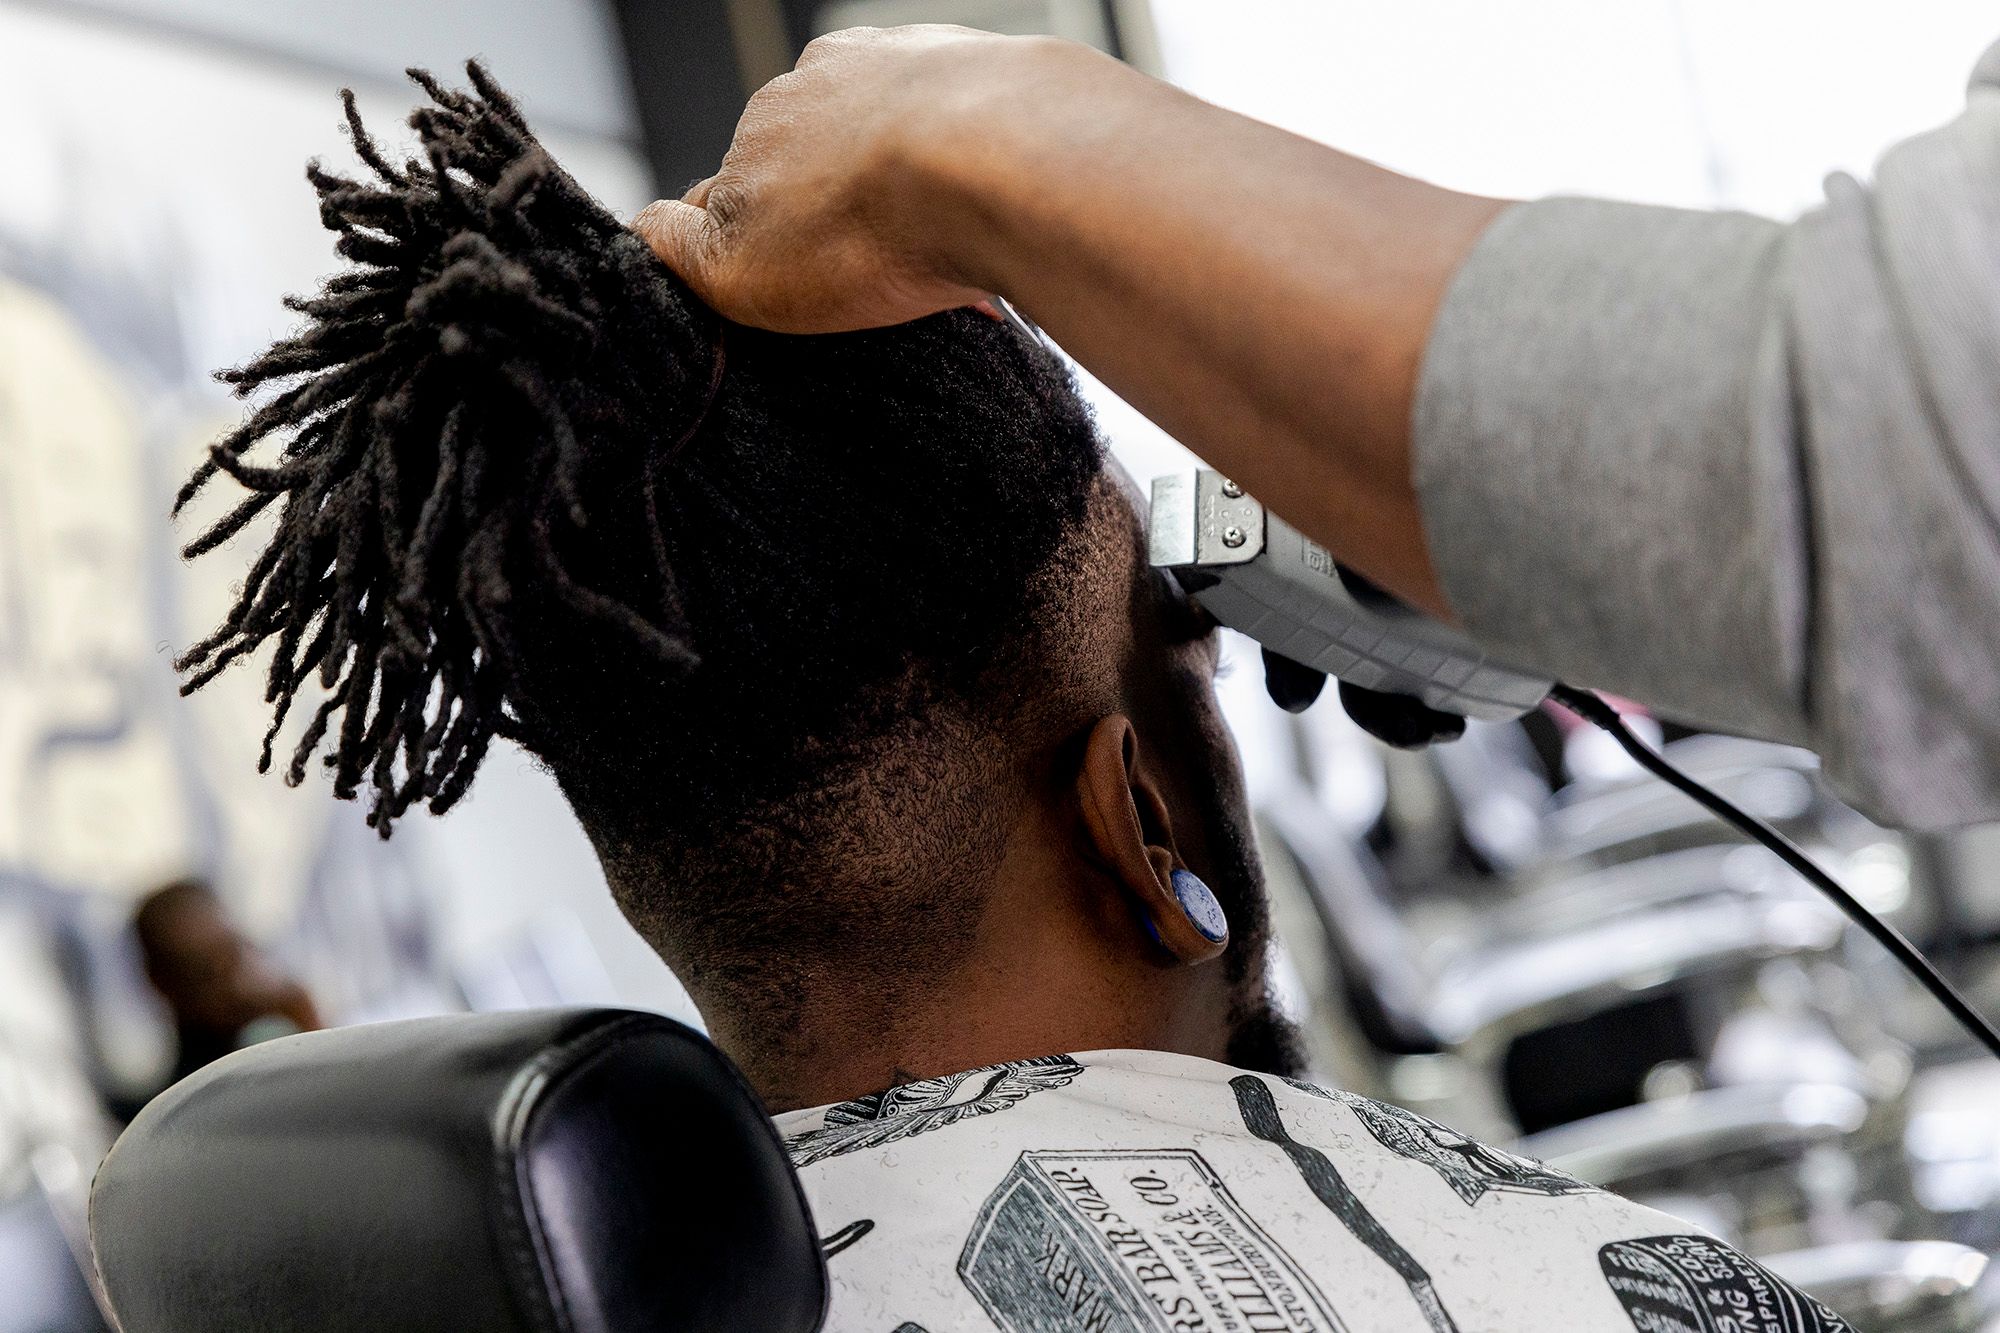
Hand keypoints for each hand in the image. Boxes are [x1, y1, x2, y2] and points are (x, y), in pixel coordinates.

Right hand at [635, 25, 1041, 332]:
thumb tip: (648, 230)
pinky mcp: (987, 71)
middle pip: (819, 157)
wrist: (1003, 162)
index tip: (795, 286)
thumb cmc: (874, 223)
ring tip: (941, 253)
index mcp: (763, 123)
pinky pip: (967, 129)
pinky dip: (970, 172)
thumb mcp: (737, 267)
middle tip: (874, 279)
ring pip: (894, 137)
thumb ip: (678, 248)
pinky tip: (989, 219)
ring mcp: (909, 65)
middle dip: (839, 211)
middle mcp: (827, 80)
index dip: (759, 239)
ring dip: (908, 189)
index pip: (739, 181)